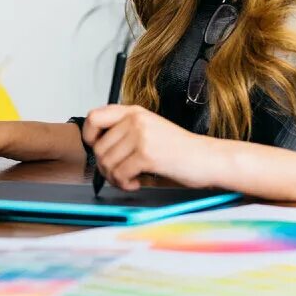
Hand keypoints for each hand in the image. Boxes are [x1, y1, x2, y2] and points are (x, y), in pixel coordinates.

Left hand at [82, 104, 213, 190]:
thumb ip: (125, 132)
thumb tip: (96, 147)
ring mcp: (141, 136)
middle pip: (98, 148)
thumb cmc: (179, 149)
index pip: (94, 117)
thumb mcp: (149, 130)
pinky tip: (137, 183)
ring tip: (129, 180)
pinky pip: (120, 174)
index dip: (88, 136)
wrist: (207, 158)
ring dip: (115, 178)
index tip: (95, 149)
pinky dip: (125, 184)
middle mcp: (135, 120)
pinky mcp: (147, 154)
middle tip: (120, 175)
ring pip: (107, 163)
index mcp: (134, 111)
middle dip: (105, 168)